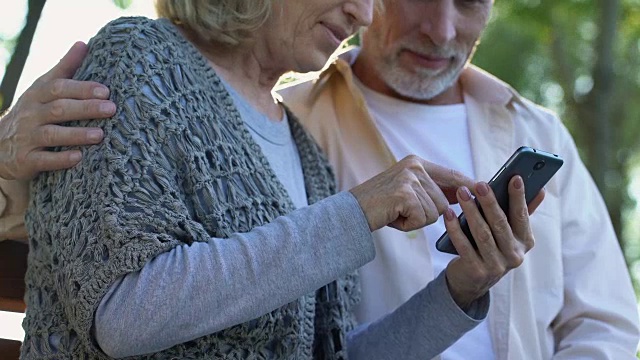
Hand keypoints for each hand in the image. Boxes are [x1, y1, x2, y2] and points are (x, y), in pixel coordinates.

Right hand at [0, 41, 115, 179]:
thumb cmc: (33, 112)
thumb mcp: (43, 88)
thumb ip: (64, 68)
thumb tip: (83, 43)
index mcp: (38, 95)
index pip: (58, 88)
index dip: (81, 88)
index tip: (106, 91)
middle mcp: (31, 115)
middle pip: (59, 109)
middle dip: (85, 108)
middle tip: (111, 109)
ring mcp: (27, 138)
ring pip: (52, 135)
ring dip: (76, 135)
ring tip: (99, 135)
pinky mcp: (26, 160)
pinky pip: (43, 160)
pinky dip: (61, 159)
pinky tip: (79, 158)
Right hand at [349, 155, 475, 231]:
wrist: (351, 213)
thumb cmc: (380, 206)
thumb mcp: (407, 192)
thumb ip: (430, 190)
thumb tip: (461, 196)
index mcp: (416, 162)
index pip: (452, 174)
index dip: (468, 185)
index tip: (485, 191)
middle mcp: (415, 166)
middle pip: (444, 200)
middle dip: (428, 213)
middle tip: (402, 212)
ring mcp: (410, 179)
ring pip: (435, 211)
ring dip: (417, 220)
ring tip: (396, 213)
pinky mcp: (405, 193)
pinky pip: (424, 218)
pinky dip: (409, 224)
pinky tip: (394, 217)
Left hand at [444, 175, 535, 309]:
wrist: (472, 281)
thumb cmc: (491, 247)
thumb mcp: (508, 233)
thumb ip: (521, 212)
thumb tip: (540, 190)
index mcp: (525, 242)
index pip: (522, 216)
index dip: (519, 197)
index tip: (514, 177)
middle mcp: (514, 255)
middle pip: (500, 224)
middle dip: (490, 202)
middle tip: (480, 184)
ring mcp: (496, 266)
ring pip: (482, 234)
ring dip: (471, 211)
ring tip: (462, 193)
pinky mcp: (477, 272)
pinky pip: (464, 246)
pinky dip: (455, 229)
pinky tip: (448, 214)